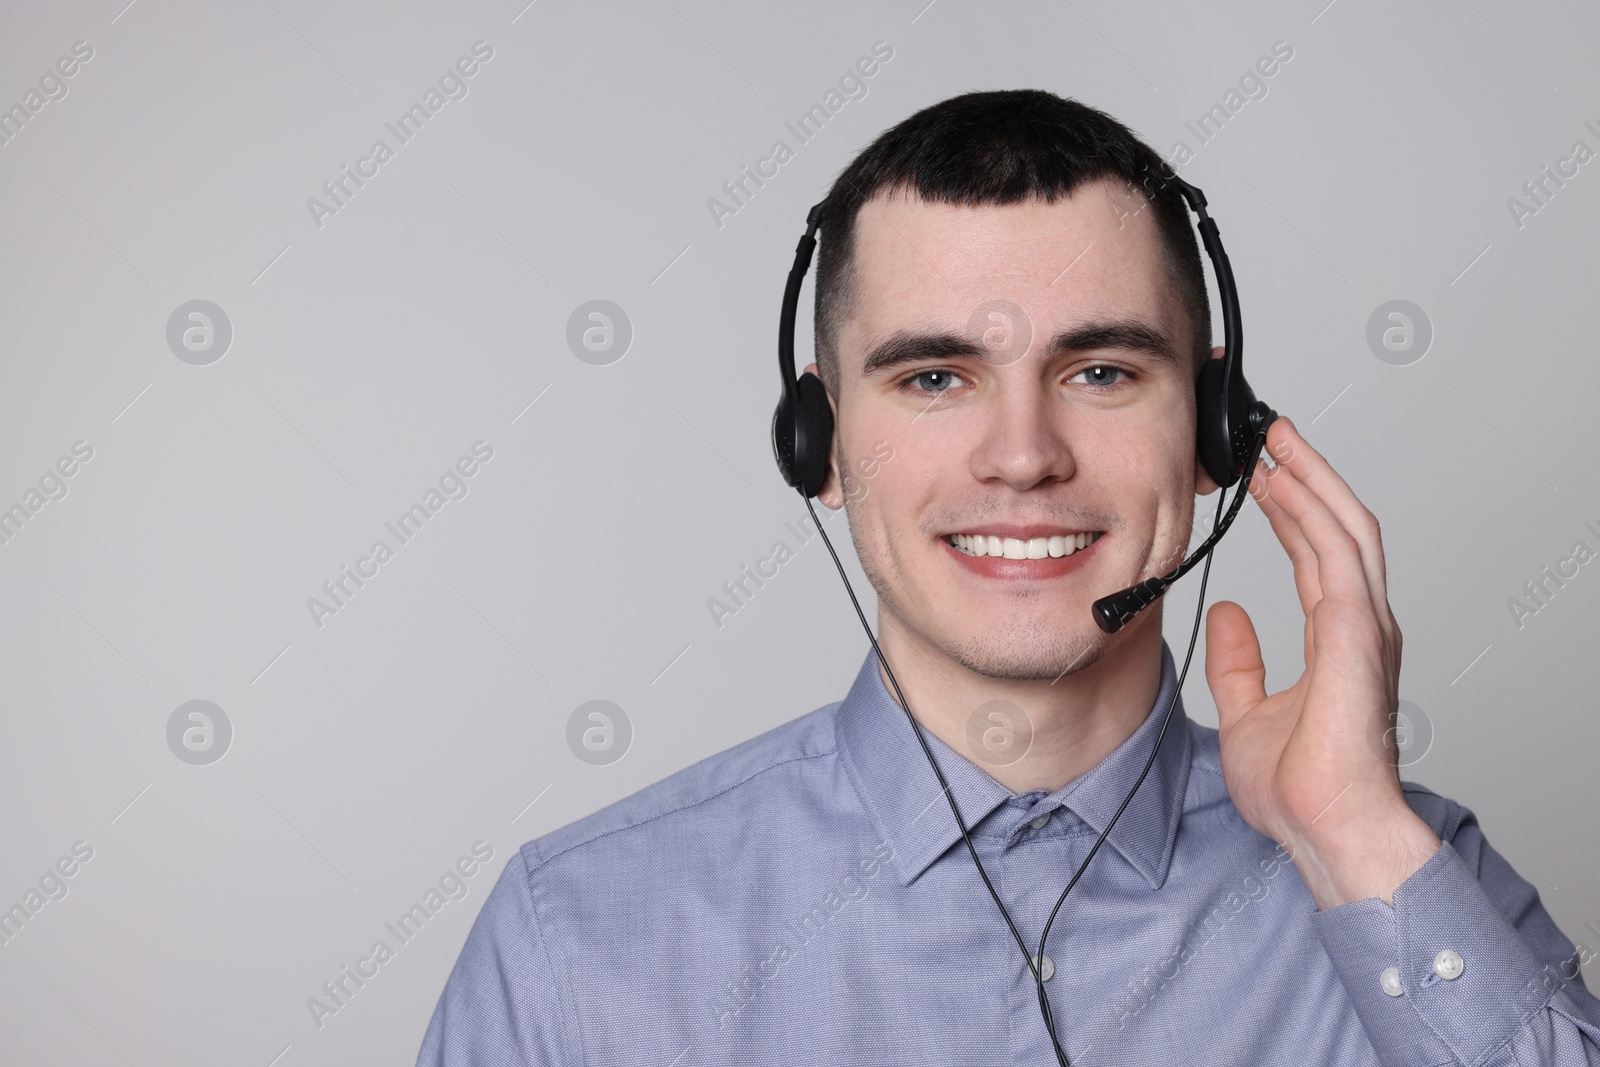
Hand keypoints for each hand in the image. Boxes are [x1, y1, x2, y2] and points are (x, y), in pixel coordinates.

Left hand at [1203, 416, 1440, 908]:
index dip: (1295, 510)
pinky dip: (1313, 516)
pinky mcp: (1356, 639)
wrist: (1327, 832)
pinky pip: (1339, 561)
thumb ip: (1239, 661)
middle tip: (1272, 433)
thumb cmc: (1300, 789)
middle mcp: (1360, 626)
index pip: (1318, 555)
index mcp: (1338, 640)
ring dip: (1312, 479)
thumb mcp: (1246, 711)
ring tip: (1278, 440)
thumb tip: (1228, 614)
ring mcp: (1365, 630)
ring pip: (1344, 531)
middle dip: (1308, 475)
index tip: (1267, 475)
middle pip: (1339, 528)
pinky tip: (1288, 487)